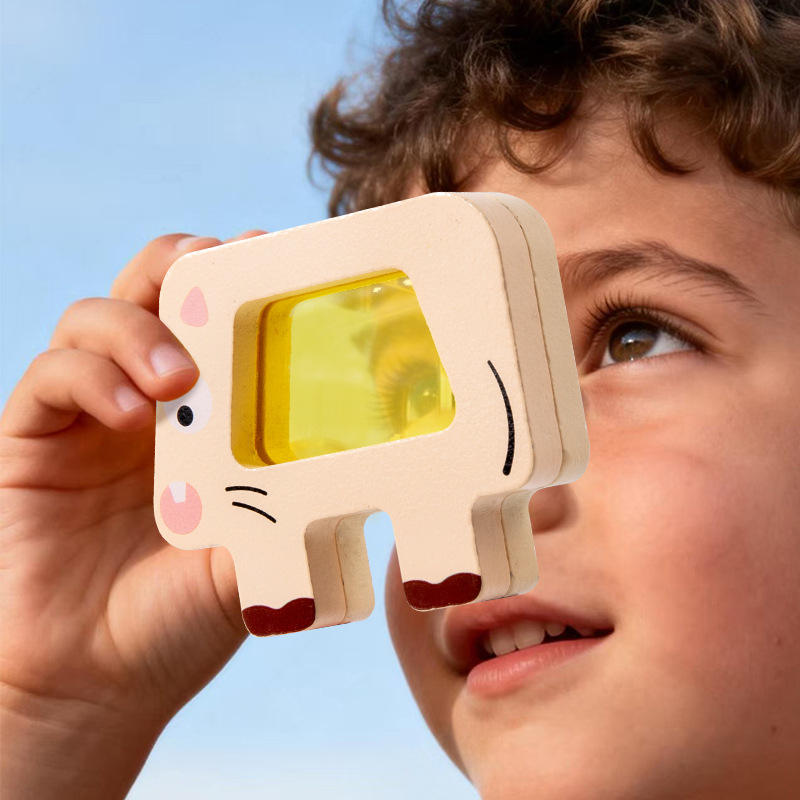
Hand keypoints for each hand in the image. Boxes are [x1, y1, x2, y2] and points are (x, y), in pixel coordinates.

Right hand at [0, 230, 265, 798]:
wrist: (97, 680)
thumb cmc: (180, 619)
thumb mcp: (251, 558)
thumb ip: (285, 509)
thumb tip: (361, 470)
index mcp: (209, 417)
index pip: (221, 320)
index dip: (244, 280)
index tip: (280, 256)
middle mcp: (150, 401)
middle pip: (156, 290)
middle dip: (184, 264)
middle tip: (217, 268)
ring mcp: (90, 413)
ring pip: (99, 316)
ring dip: (140, 329)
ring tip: (178, 375)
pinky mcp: (33, 436)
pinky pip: (52, 374)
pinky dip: (90, 376)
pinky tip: (131, 414)